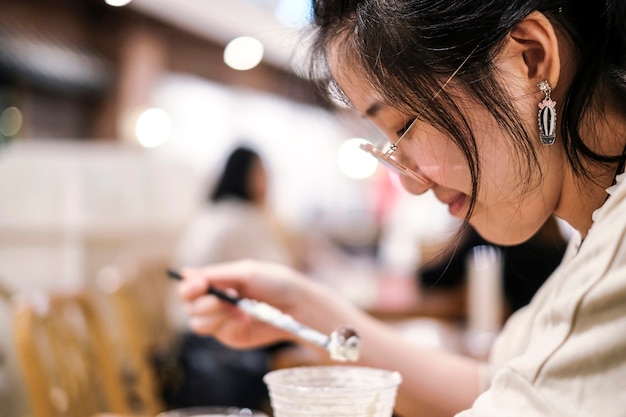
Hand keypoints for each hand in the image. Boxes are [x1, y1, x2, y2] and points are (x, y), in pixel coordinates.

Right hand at [177, 259, 337, 348]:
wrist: (296, 306)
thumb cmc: (275, 282)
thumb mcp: (246, 272)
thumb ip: (216, 275)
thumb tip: (185, 272)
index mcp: (218, 281)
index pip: (190, 286)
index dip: (189, 287)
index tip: (200, 285)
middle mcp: (215, 300)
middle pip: (189, 305)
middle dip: (203, 302)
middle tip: (225, 298)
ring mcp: (221, 320)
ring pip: (196, 322)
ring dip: (214, 313)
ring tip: (238, 308)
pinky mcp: (229, 335)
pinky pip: (213, 332)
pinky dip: (225, 324)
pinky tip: (244, 318)